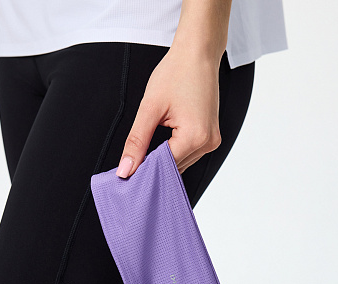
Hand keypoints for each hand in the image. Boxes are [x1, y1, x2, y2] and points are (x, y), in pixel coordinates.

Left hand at [116, 47, 221, 177]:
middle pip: (174, 169)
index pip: (164, 167)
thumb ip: (136, 141)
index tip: (125, 175)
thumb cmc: (176, 73)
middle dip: (152, 167)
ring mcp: (212, 141)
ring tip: (145, 154)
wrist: (198, 54)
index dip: (143, 171)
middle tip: (130, 166)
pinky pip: (188, 155)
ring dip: (163, 162)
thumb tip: (125, 169)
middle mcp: (207, 143)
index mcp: (195, 136)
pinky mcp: (211, 138)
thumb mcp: (150, 107)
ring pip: (181, 164)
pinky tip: (161, 147)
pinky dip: (173, 153)